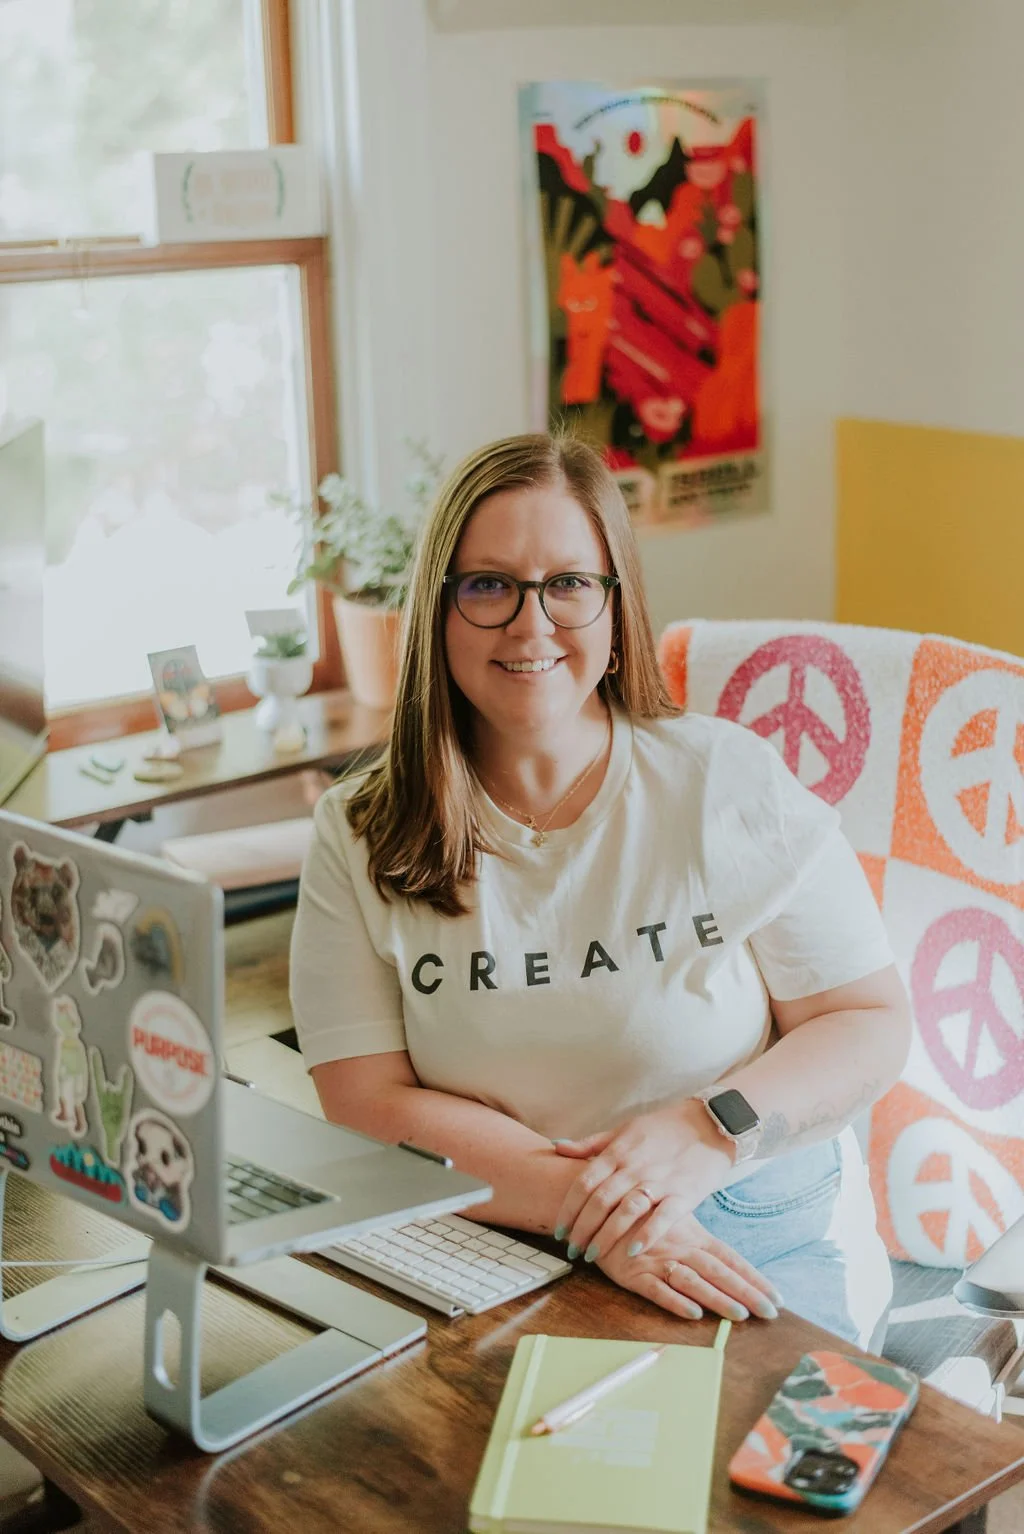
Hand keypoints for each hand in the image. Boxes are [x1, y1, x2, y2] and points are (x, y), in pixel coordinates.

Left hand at [553, 1100, 733, 1261]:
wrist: (709, 1122)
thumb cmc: (664, 1128)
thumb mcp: (624, 1129)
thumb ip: (591, 1143)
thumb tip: (557, 1146)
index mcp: (617, 1152)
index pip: (583, 1184)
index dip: (568, 1210)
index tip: (559, 1231)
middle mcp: (634, 1167)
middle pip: (600, 1202)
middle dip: (581, 1230)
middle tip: (572, 1251)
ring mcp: (659, 1180)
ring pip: (625, 1211)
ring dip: (606, 1237)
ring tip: (593, 1256)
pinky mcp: (683, 1193)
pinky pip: (662, 1217)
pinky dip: (647, 1235)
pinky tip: (632, 1252)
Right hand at [595, 1212, 780, 1321]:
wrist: (595, 1202)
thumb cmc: (638, 1213)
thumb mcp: (672, 1220)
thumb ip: (696, 1239)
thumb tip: (725, 1259)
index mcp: (692, 1236)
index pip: (730, 1258)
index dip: (753, 1278)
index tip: (777, 1297)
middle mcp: (679, 1248)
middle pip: (718, 1271)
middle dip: (746, 1292)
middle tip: (771, 1312)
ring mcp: (655, 1260)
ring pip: (692, 1281)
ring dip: (717, 1298)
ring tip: (740, 1315)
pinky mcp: (631, 1273)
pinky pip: (656, 1289)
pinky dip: (674, 1300)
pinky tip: (692, 1312)